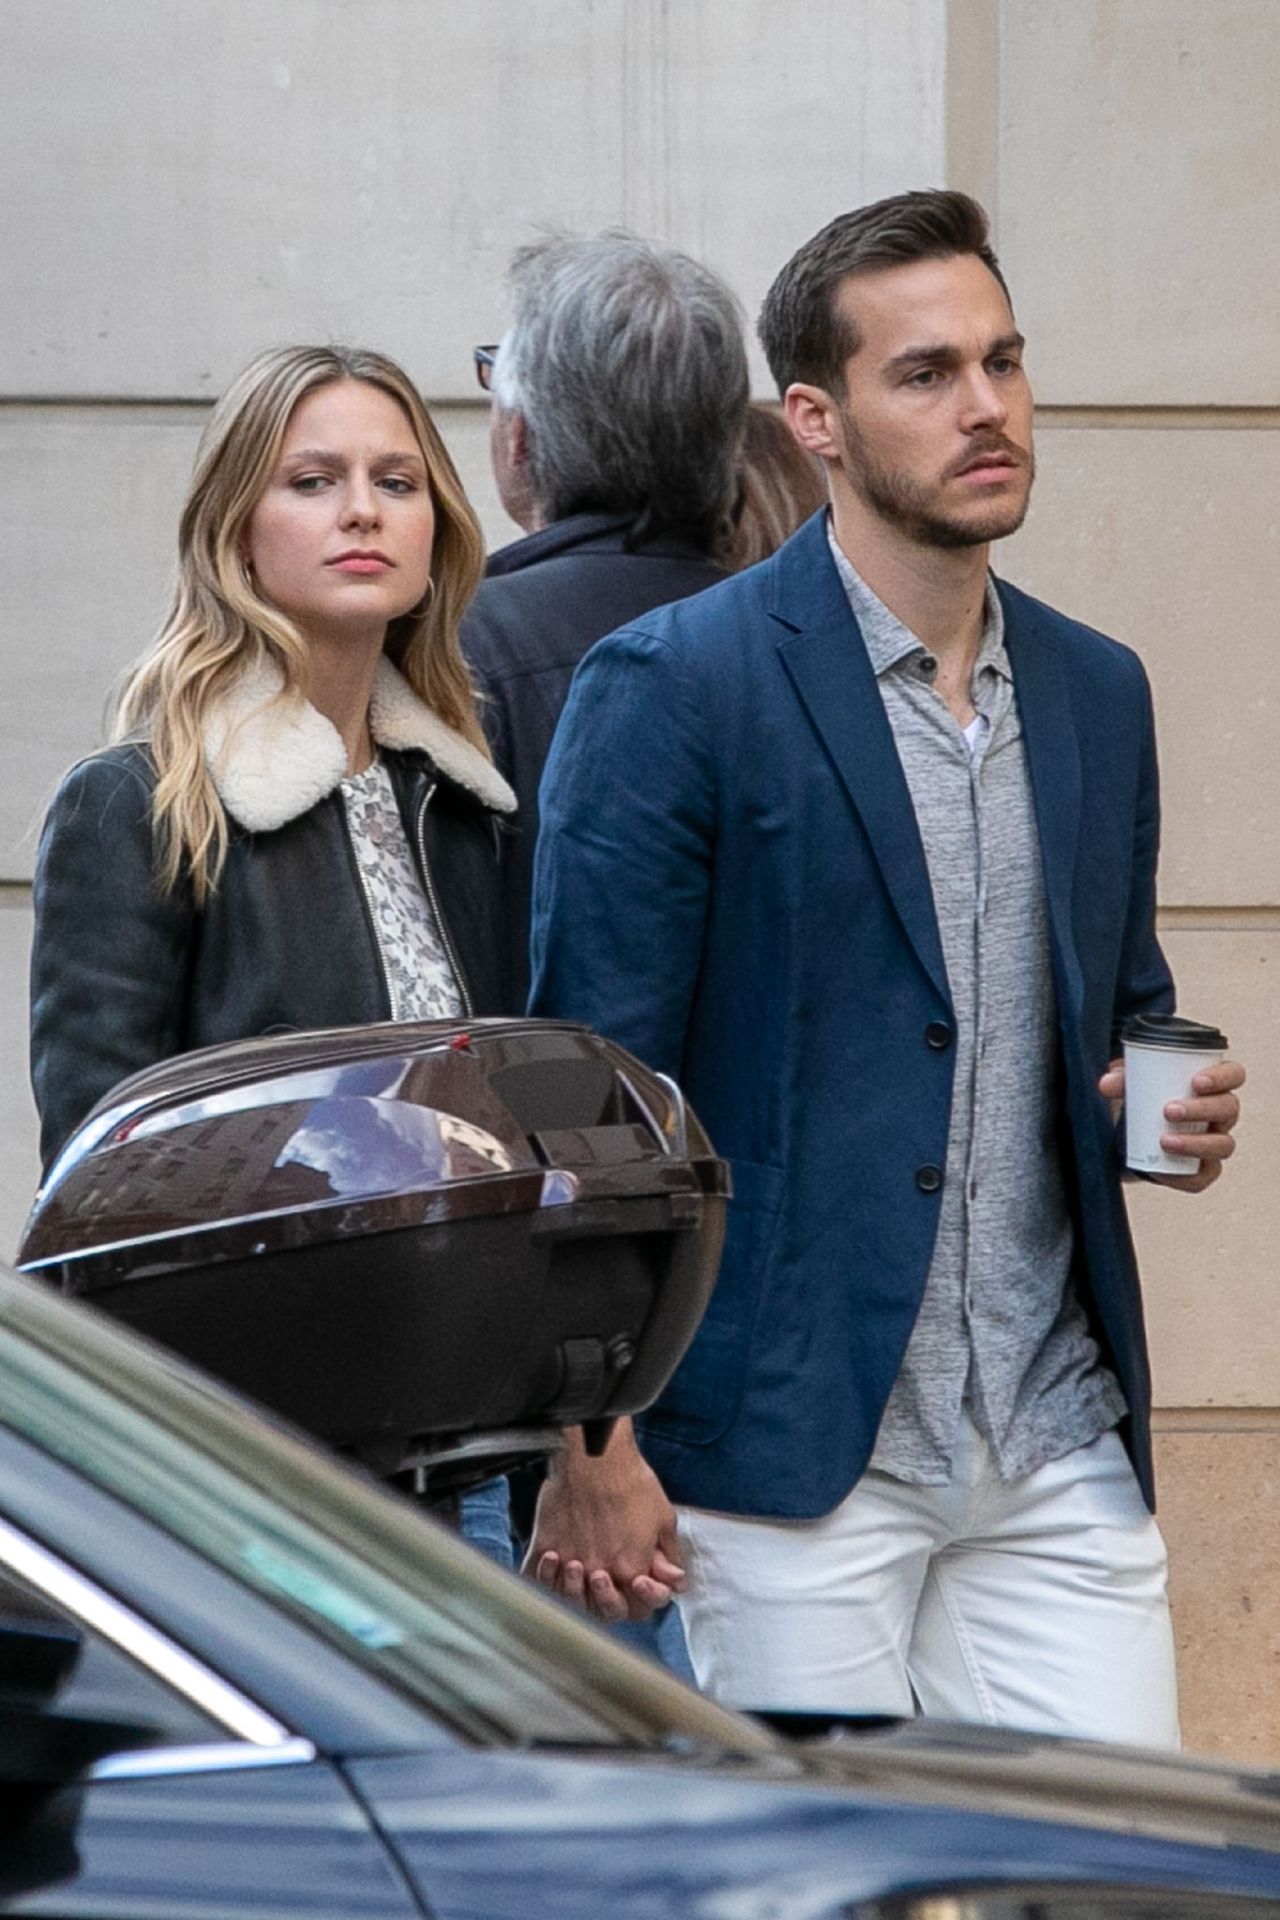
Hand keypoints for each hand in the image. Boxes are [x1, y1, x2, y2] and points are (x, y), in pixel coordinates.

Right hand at [522, 1420, 683, 1623]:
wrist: (595, 1455)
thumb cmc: (629, 1480)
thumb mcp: (663, 1517)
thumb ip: (668, 1555)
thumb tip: (675, 1578)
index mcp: (631, 1569)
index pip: (640, 1610)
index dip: (643, 1600)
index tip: (641, 1582)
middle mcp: (599, 1572)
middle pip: (605, 1613)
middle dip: (612, 1602)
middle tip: (609, 1578)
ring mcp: (570, 1561)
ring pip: (569, 1601)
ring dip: (576, 1592)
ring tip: (578, 1567)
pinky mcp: (546, 1544)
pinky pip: (536, 1577)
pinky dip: (542, 1578)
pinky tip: (552, 1563)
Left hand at [1099, 1056, 1245, 1193]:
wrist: (1127, 1139)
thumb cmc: (1142, 1102)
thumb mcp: (1131, 1085)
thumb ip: (1121, 1080)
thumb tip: (1107, 1083)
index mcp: (1210, 1086)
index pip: (1233, 1075)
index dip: (1222, 1077)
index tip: (1196, 1081)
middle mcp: (1220, 1114)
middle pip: (1228, 1108)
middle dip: (1202, 1109)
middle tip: (1169, 1110)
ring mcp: (1214, 1143)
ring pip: (1222, 1145)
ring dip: (1195, 1143)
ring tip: (1164, 1140)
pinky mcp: (1202, 1171)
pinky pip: (1202, 1177)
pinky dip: (1183, 1176)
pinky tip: (1163, 1170)